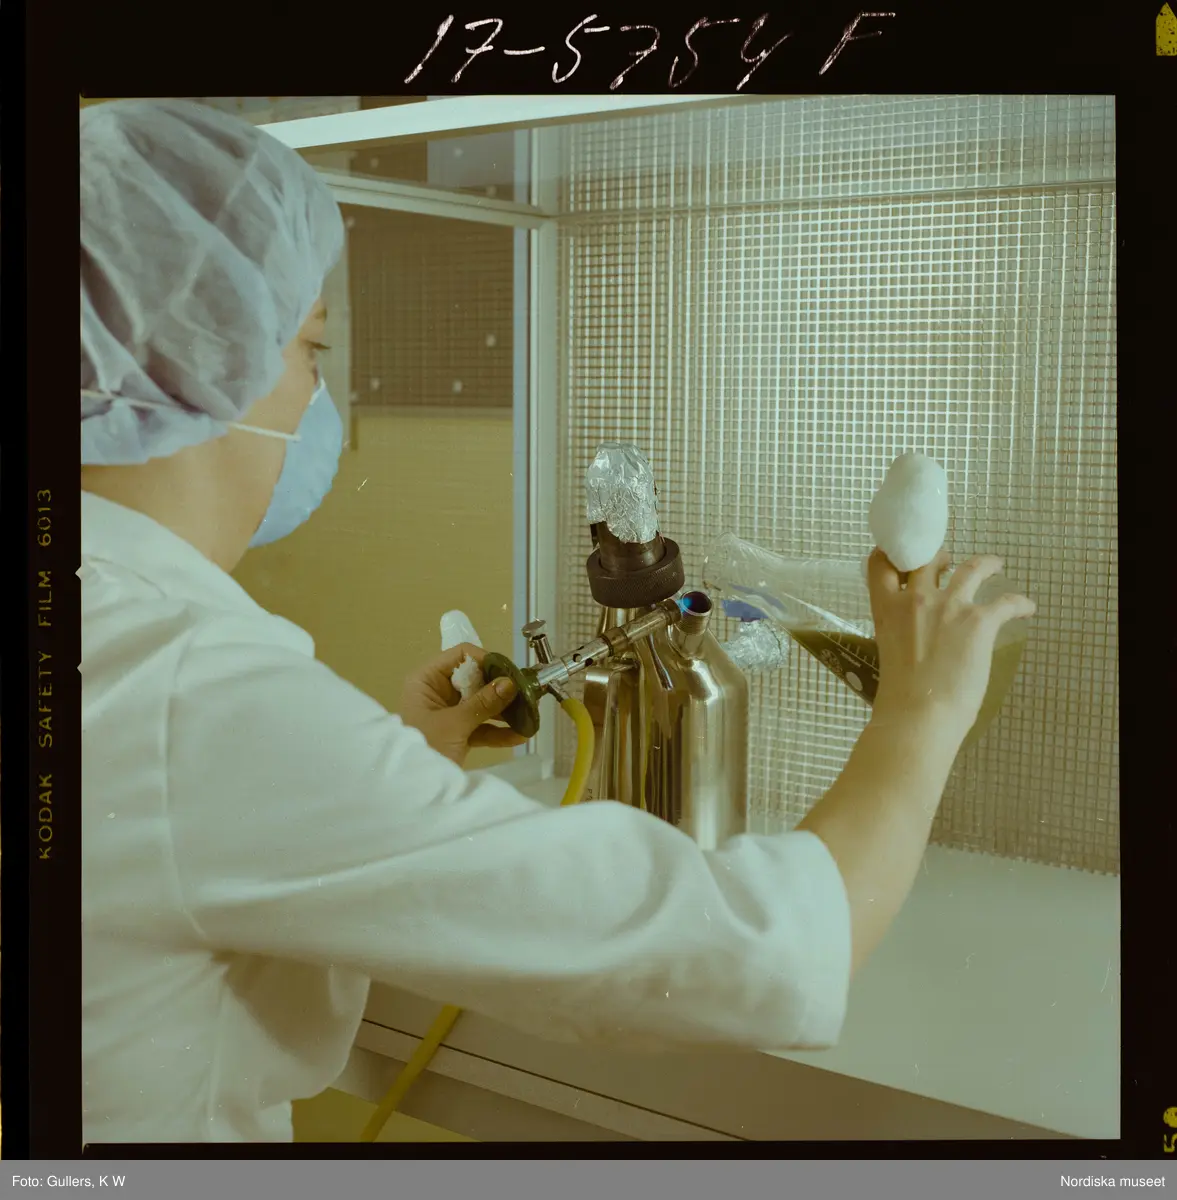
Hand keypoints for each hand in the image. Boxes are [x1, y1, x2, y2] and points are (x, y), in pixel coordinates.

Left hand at [399, 643, 528, 766]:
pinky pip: (481, 726)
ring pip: (481, 704)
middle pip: (475, 680)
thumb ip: (483, 703)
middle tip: (527, 696)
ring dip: (504, 711)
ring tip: (529, 716)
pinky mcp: (458, 733)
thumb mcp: (454, 725)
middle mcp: (437, 692)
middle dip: (501, 690)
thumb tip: (510, 683)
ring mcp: (449, 713)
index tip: (511, 675)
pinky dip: (498, 731)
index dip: (487, 661)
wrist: (409, 791)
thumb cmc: (424, 749)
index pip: (461, 656)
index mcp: (426, 680)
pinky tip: (520, 735)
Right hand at [867, 549, 1035, 738]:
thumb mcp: (888, 653)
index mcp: (886, 610)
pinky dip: (1019, 603)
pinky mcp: (979, 620)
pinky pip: (1006, 601)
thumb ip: (900, 635)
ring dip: (985, 563)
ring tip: (994, 564)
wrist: (919, 714)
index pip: (881, 566)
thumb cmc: (899, 698)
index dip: (892, 556)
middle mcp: (916, 599)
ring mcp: (949, 606)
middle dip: (939, 556)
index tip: (903, 557)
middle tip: (948, 562)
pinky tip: (1027, 608)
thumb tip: (916, 644)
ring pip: (971, 568)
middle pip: (927, 560)